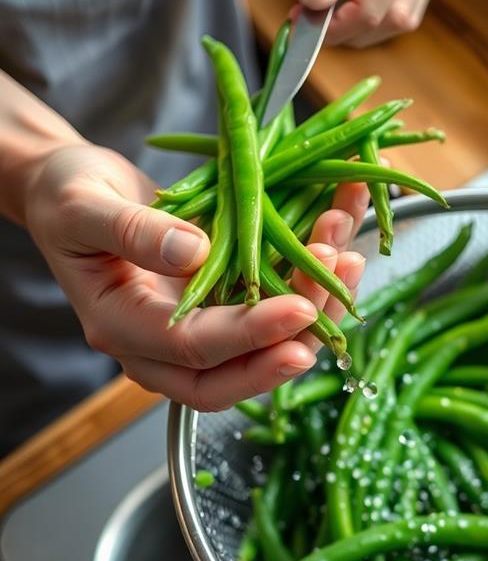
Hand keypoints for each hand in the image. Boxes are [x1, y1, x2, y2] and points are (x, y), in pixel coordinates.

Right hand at [25, 142, 367, 410]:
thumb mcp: (83, 207)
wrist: (74, 193)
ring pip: (267, 342)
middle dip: (298, 332)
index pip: (195, 349)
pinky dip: (310, 275)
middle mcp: (165, 343)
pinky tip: (340, 238)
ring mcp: (198, 323)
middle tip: (336, 283)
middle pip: (241, 366)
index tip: (299, 306)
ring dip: (316, 303)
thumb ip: (131, 231)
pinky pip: (272, 303)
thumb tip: (191, 252)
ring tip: (348, 252)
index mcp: (125, 328)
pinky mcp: (222, 301)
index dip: (251, 333)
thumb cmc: (66, 199)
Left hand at [251, 0, 441, 46]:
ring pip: (400, 20)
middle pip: (399, 7)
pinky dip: (361, 29)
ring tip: (318, 11)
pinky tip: (335, 11)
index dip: (357, 12)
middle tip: (304, 19)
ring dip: (356, 32)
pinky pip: (393, 21)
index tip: (315, 26)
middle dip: (351, 27)